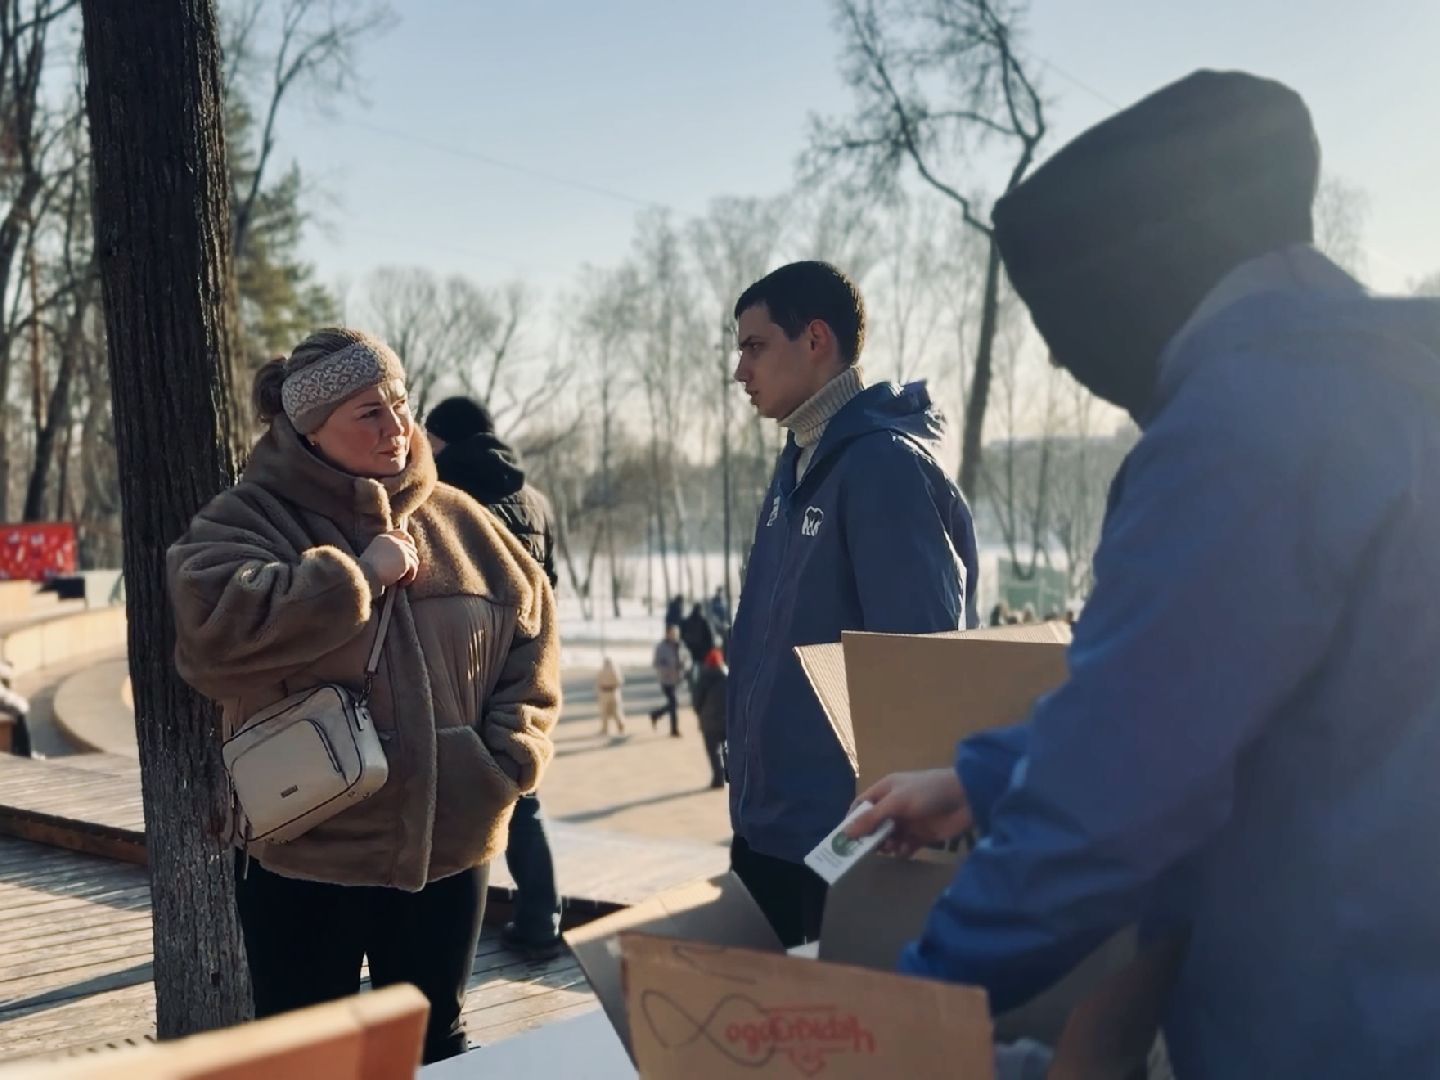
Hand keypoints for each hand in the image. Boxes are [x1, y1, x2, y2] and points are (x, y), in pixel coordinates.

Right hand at [360, 529, 418, 587]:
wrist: (364, 577)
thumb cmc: (366, 573)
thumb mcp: (376, 560)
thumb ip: (389, 555)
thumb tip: (407, 560)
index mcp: (383, 539)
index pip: (402, 533)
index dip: (409, 542)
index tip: (413, 552)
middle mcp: (392, 541)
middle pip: (411, 549)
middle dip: (410, 562)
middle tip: (404, 575)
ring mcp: (399, 548)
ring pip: (414, 559)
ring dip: (409, 572)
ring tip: (400, 581)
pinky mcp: (405, 559)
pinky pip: (414, 568)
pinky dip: (409, 578)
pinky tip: (401, 584)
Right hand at [845, 768, 971, 858]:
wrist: (966, 798)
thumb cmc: (928, 792)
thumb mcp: (897, 802)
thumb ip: (872, 818)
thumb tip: (846, 832)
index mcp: (885, 791)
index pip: (862, 806)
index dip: (852, 821)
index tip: (845, 840)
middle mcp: (894, 805)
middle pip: (874, 825)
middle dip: (871, 837)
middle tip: (868, 851)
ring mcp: (909, 820)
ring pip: (889, 837)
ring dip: (887, 845)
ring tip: (891, 848)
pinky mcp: (922, 834)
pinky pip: (906, 845)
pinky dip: (903, 850)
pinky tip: (905, 852)